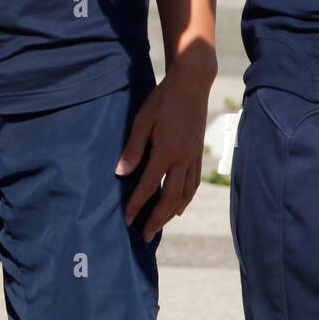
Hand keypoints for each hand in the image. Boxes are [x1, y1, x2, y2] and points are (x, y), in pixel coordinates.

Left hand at [115, 57, 215, 239]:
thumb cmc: (163, 99)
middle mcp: (183, 158)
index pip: (149, 186)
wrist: (192, 84)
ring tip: (160, 225)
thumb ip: (132, 149)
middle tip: (145, 235)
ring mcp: (193, 157)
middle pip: (170, 198)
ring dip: (171, 213)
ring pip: (185, 194)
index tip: (127, 220)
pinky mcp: (198, 152)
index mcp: (167, 151)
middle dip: (156, 219)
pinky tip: (179, 205)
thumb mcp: (142, 120)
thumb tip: (121, 174)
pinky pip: (193, 183)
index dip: (137, 205)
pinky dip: (185, 198)